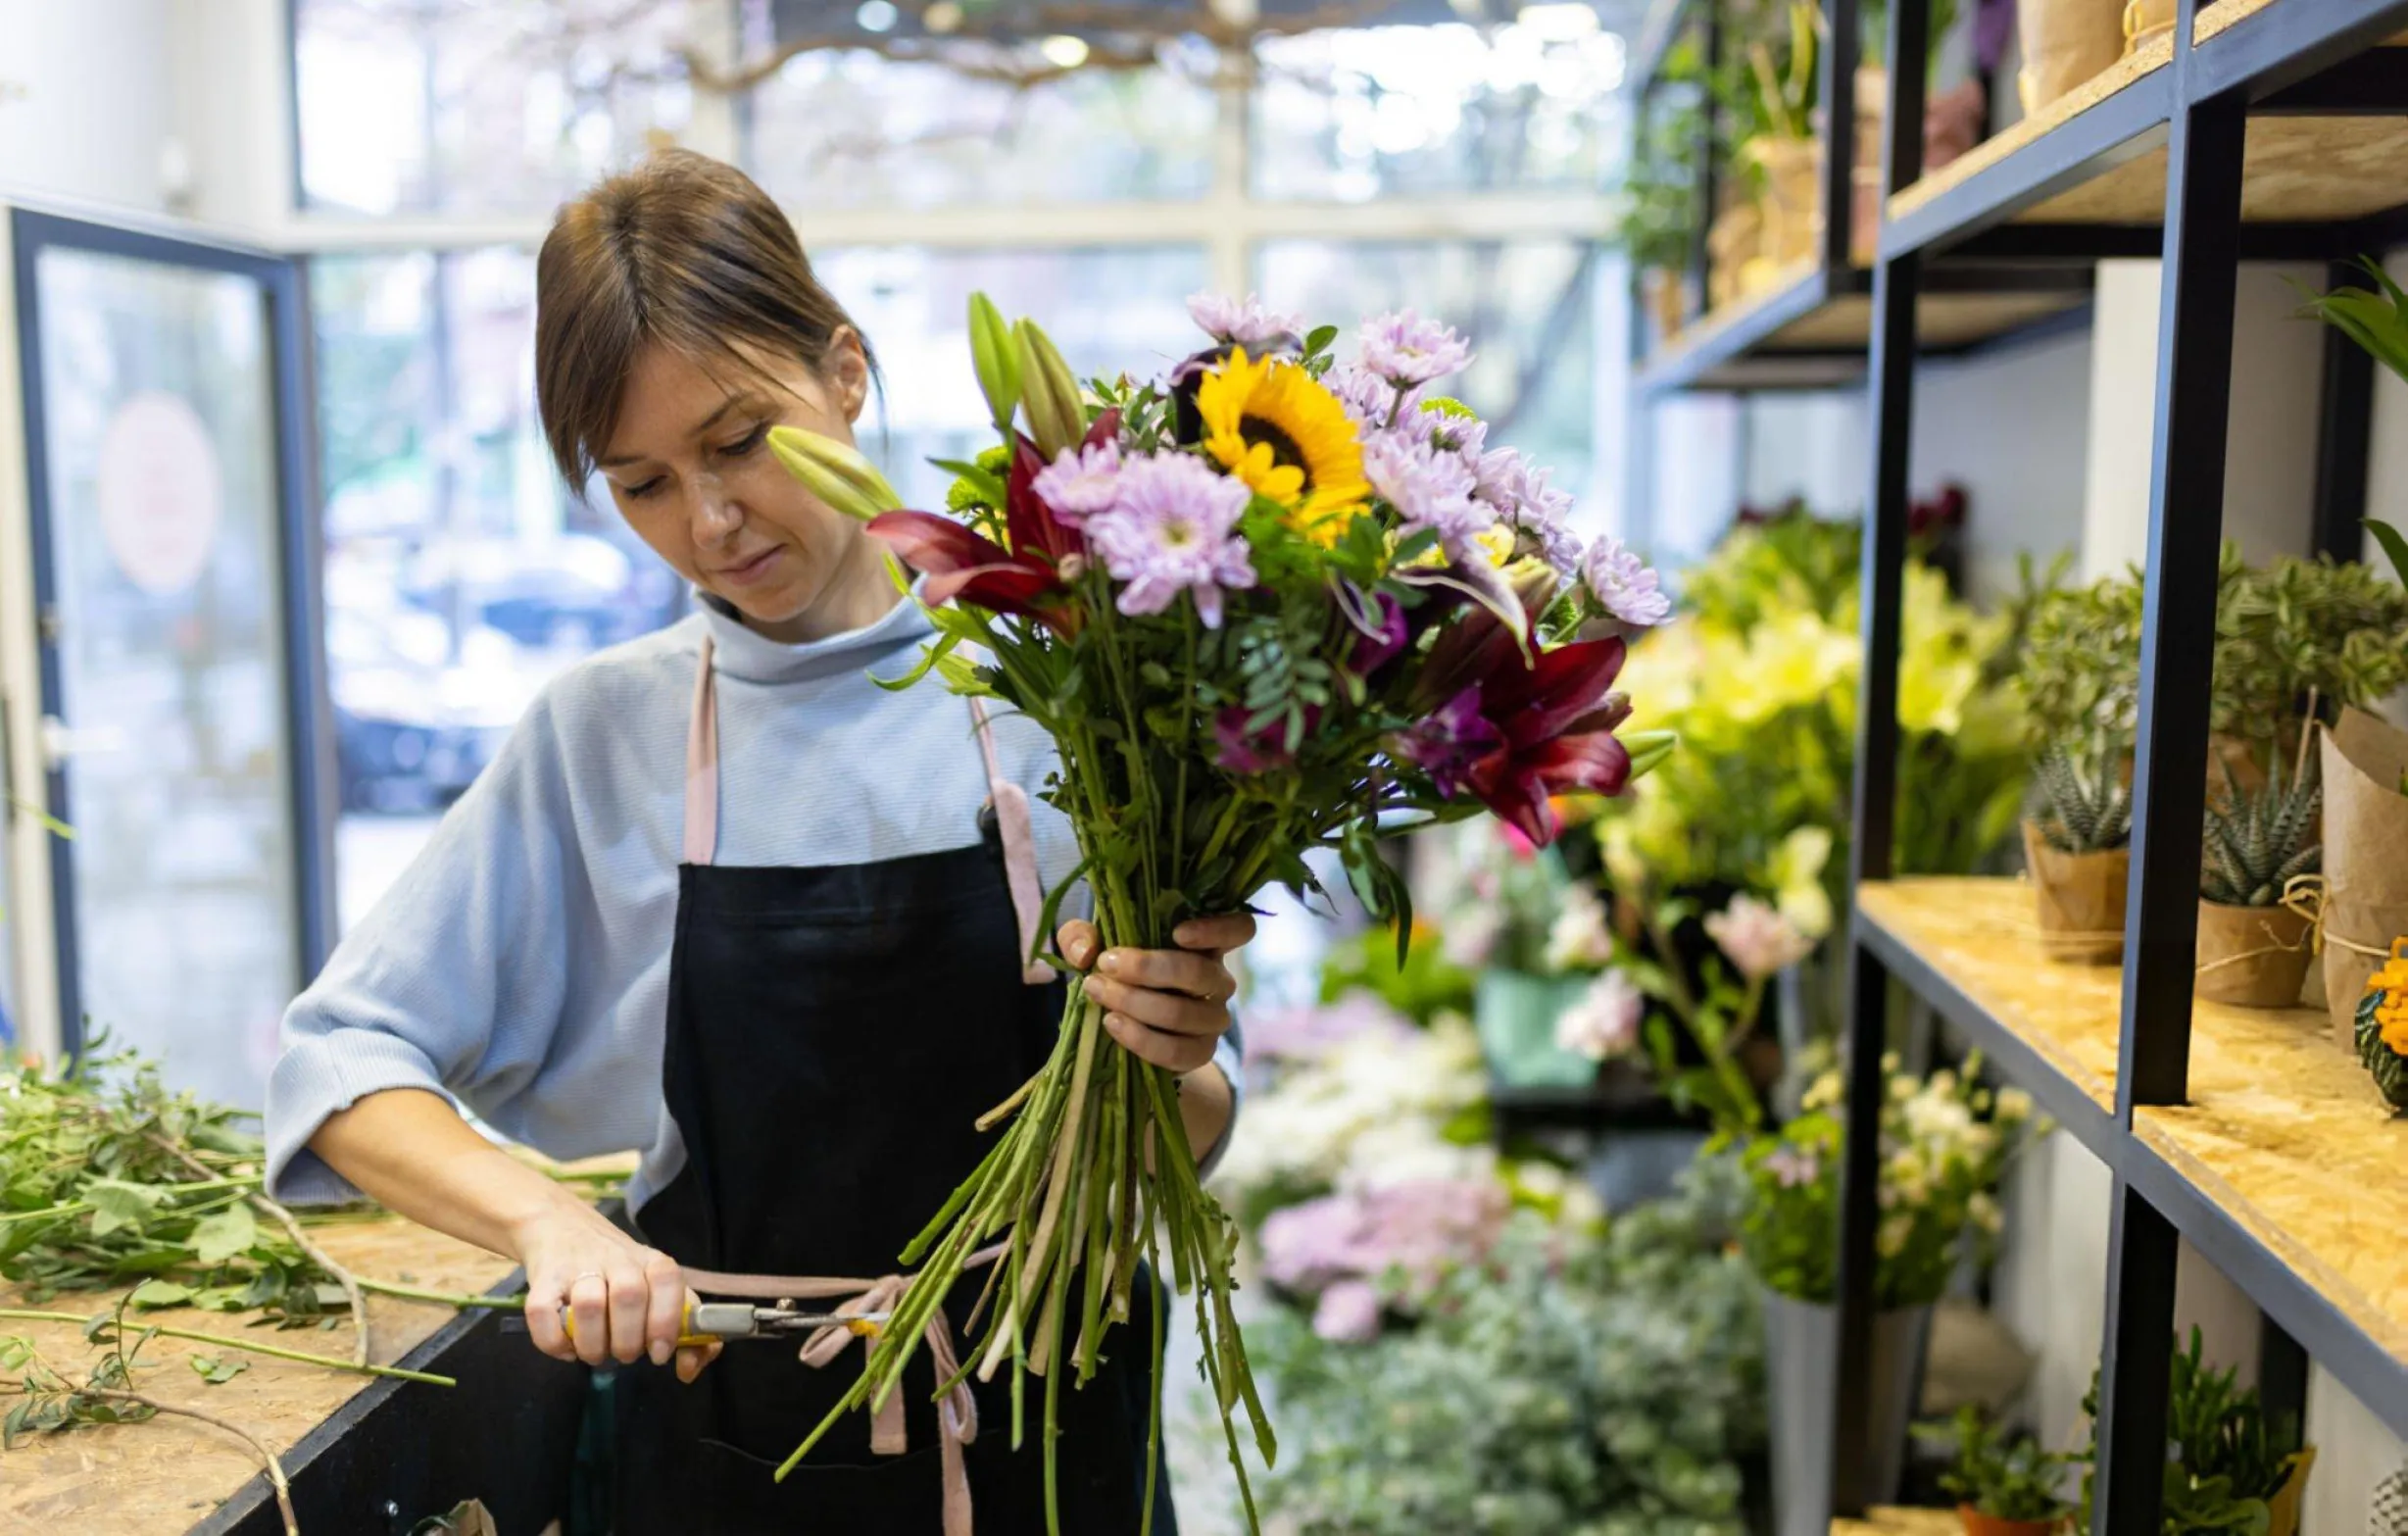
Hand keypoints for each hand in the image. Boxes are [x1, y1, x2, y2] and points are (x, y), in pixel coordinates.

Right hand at [514, 1201, 721, 1381]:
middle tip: (623, 1355)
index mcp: (651, 1261)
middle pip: (629, 1297)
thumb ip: (682, 1327)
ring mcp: (577, 1267)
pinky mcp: (542, 1278)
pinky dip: (554, 1341)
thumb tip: (689, 1369)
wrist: (561, 1227)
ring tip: (595, 1353)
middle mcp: (617, 1259)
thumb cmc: (617, 1271)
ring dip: (593, 1345)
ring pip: (589, 1305)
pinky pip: (542, 1312)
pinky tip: (566, 1349)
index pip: (668, 1282)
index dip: (665, 1322)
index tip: (659, 1353)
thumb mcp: (656, 1289)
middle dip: (628, 1342)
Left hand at [1058, 913, 1254, 1073]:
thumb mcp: (1094, 945)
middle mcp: (1218, 979)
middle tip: (1106, 964)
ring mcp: (1213, 1018)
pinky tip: (1113, 1023)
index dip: (1217, 929)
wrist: (1125, 1025)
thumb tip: (1086, 950)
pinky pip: (1178, 1051)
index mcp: (1205, 943)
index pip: (1239, 929)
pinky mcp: (1200, 1052)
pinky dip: (1141, 1039)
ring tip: (1098, 992)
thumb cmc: (1118, 972)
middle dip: (1147, 968)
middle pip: (1202, 973)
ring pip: (1184, 1013)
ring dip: (1135, 1002)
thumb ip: (1081, 936)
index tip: (1178, 932)